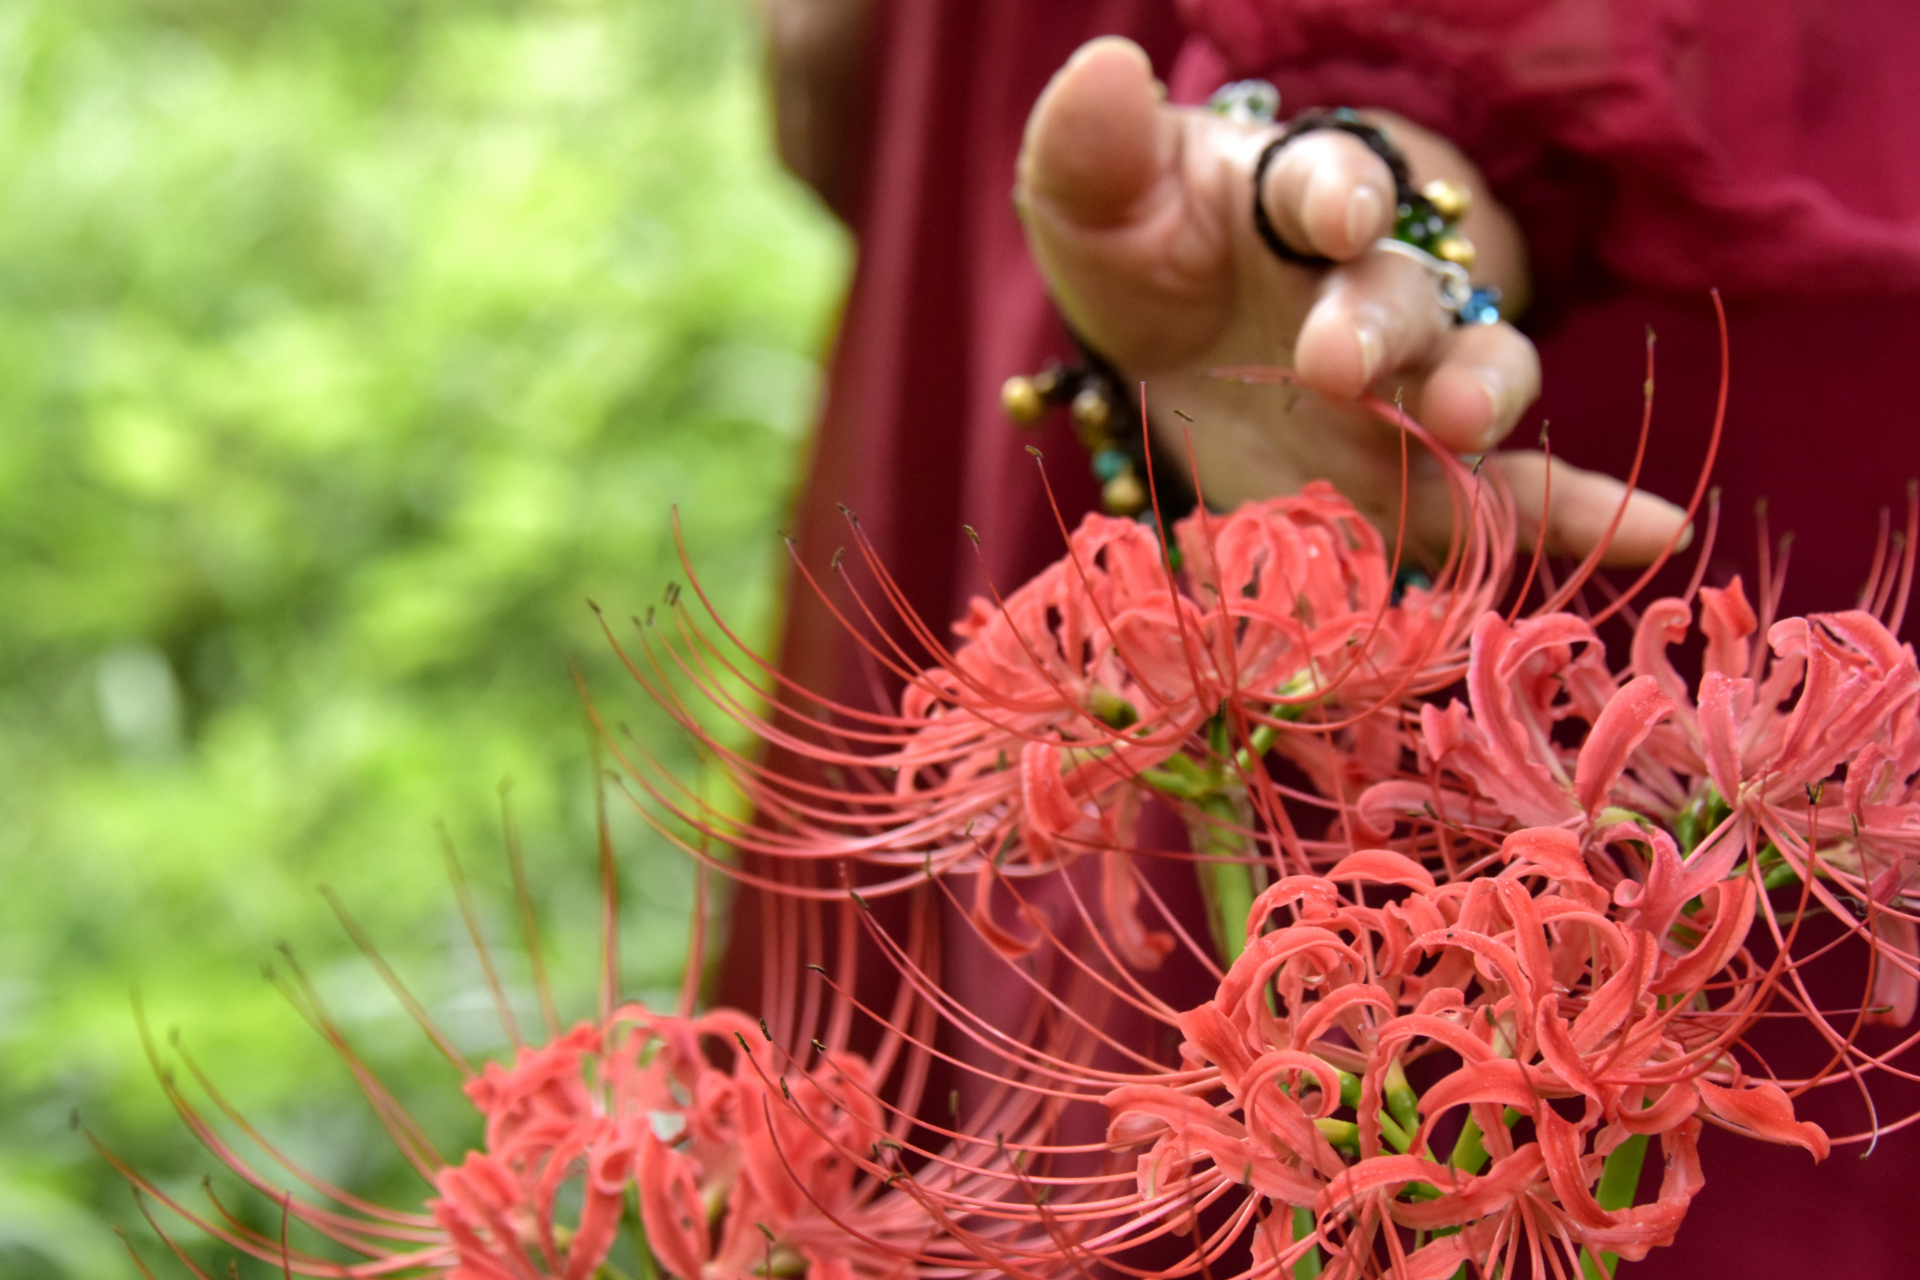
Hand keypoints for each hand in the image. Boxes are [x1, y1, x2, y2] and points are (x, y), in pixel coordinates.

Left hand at [1015, 37, 1688, 565]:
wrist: (1173, 344)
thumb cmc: (1148, 254)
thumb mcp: (1097, 205)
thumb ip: (1094, 151)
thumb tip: (1101, 69)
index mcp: (1296, 203)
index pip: (1328, 179)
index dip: (1334, 192)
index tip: (1330, 213)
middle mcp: (1371, 285)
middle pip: (1403, 292)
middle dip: (1381, 322)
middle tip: (1335, 362)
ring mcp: (1407, 383)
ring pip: (1478, 376)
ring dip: (1479, 396)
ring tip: (1461, 424)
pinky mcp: (1418, 474)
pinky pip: (1511, 493)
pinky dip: (1576, 511)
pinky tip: (1655, 531)